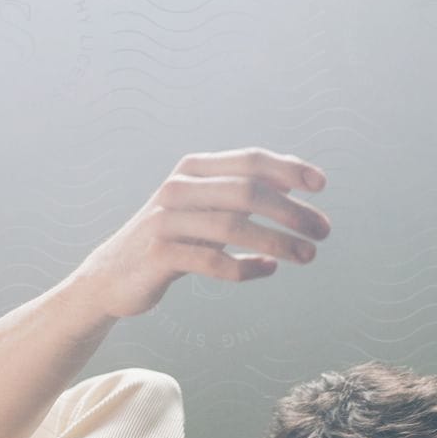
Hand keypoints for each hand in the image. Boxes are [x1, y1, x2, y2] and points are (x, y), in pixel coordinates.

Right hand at [68, 147, 329, 319]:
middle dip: (292, 211)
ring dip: (278, 242)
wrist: (112, 276)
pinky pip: (212, 261)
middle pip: (248, 192)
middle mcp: (179, 189)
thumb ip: (240, 193)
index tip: (321, 185)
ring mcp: (167, 221)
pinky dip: (245, 267)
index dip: (288, 169)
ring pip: (233, 226)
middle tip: (324, 231)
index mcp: (193, 170)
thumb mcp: (203, 209)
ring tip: (309, 255)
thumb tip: (293, 182)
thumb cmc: (171, 241)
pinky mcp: (159, 255)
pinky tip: (266, 271)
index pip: (249, 161)